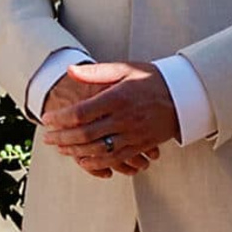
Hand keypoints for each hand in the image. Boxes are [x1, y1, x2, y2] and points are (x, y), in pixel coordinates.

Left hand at [39, 60, 176, 176]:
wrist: (185, 95)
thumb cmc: (152, 79)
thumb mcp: (125, 69)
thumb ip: (96, 72)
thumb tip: (70, 70)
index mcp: (118, 98)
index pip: (81, 113)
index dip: (60, 119)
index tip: (46, 119)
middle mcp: (125, 119)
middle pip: (85, 134)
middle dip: (62, 138)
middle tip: (47, 138)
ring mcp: (133, 135)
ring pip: (97, 149)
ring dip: (75, 151)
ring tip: (60, 148)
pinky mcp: (141, 146)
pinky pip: (115, 159)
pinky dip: (96, 162)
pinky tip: (82, 160)